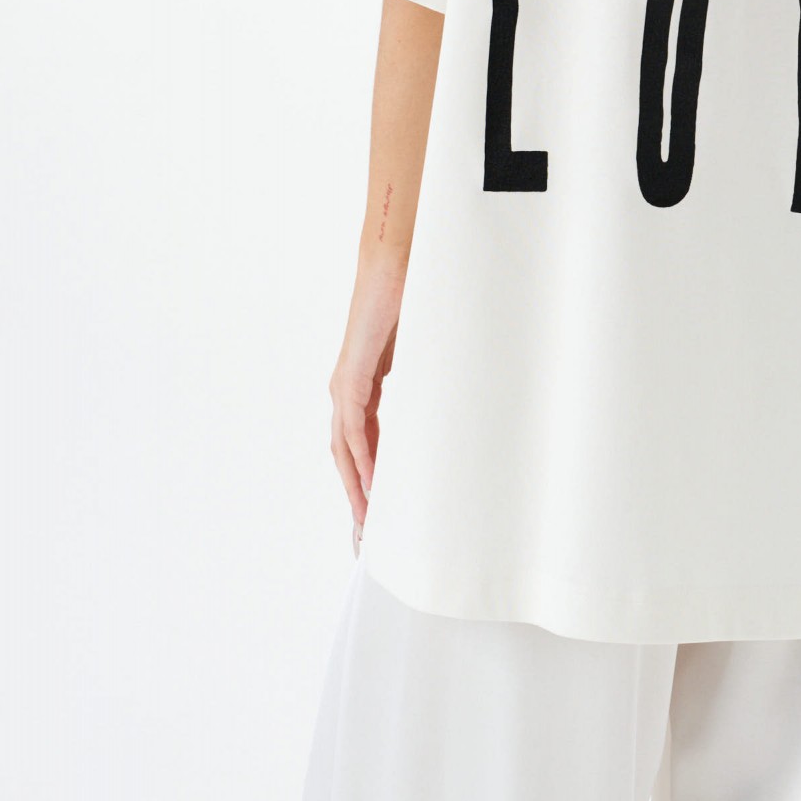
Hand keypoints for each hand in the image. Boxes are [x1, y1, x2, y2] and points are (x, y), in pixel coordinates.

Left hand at [329, 258, 404, 529]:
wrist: (398, 263)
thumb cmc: (413, 298)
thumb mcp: (425, 355)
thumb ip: (428, 384)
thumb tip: (455, 404)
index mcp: (364, 384)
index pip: (364, 444)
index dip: (370, 480)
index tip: (379, 513)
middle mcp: (348, 389)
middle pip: (347, 456)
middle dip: (357, 498)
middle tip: (367, 536)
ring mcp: (345, 383)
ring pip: (345, 449)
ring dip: (355, 488)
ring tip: (367, 523)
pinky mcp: (349, 376)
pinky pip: (354, 429)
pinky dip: (361, 459)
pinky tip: (370, 484)